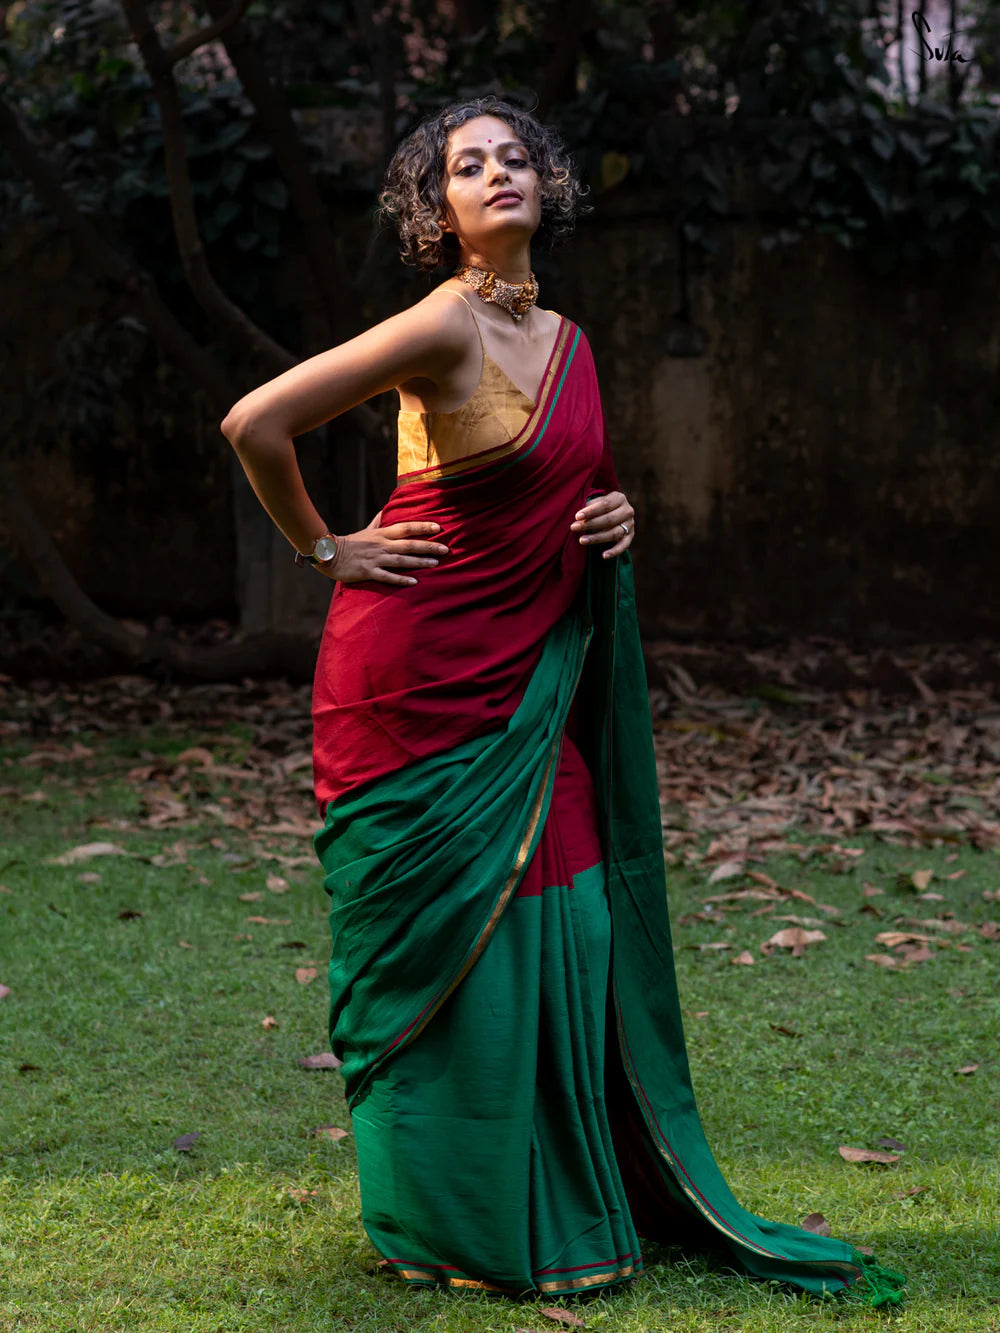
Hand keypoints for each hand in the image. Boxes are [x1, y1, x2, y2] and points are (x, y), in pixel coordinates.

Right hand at [316, 514, 447, 584]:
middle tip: (446, 549)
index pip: (406, 527)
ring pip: (401, 560)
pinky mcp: (368, 572)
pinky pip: (387, 576)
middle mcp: (381, 545)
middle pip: (408, 544)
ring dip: (419, 562)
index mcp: (382, 534)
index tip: (439, 528)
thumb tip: (387, 509)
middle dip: (428, 546)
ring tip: (435, 563)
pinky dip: (401, 579)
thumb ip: (379, 521)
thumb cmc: (351, 543)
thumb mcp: (367, 530)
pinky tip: (414, 582)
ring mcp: (375, 559)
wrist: (329, 554)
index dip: (422, 527)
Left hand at [570, 491, 634, 558]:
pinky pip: (623, 546)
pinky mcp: (630, 537)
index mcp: (619, 498)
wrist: (614, 513)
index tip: (577, 517)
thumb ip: (589, 507)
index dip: (590, 511)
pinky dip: (614, 551)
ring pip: (614, 533)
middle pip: (609, 519)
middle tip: (574, 527)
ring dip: (597, 538)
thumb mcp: (596, 502)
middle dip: (590, 524)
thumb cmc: (599, 507)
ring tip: (582, 540)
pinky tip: (604, 556)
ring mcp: (630, 524)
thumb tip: (578, 517)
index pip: (604, 505)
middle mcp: (627, 511)